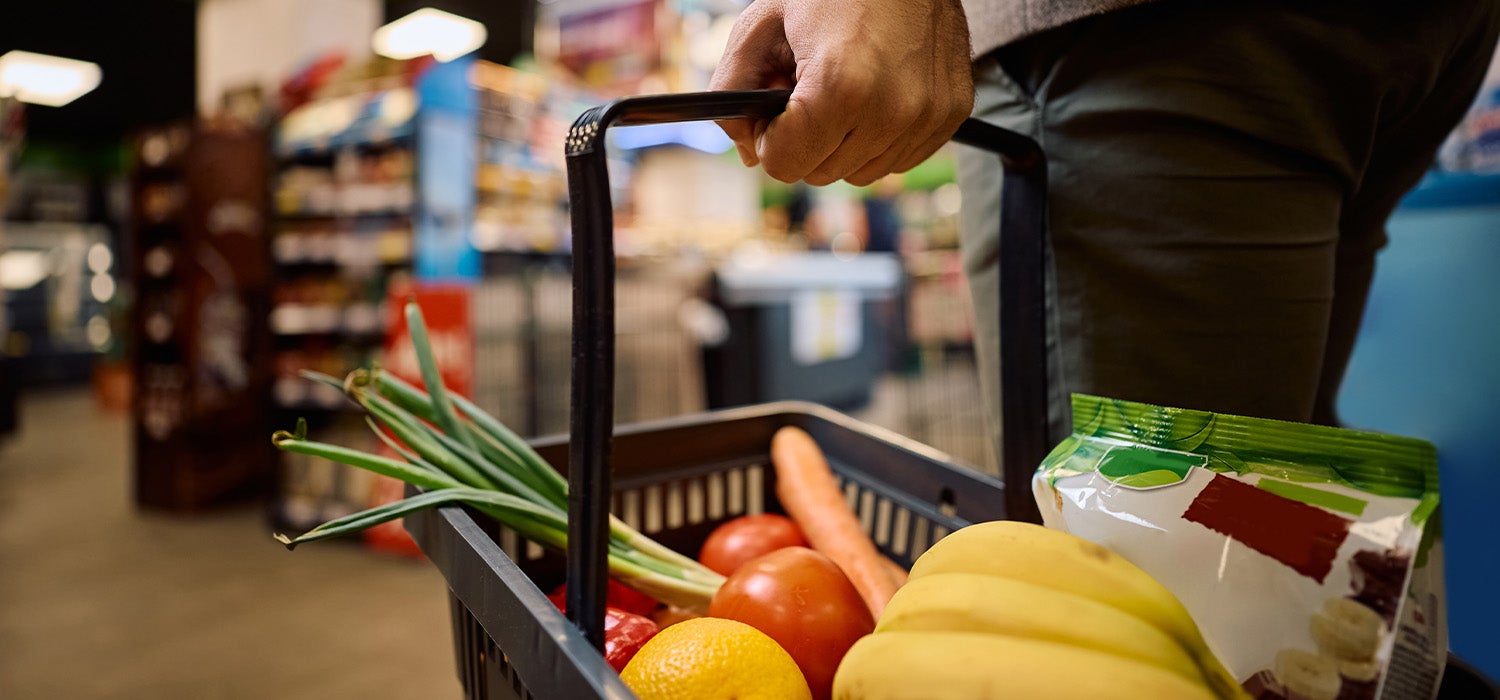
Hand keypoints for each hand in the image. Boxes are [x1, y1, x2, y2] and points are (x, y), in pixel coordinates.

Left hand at [708, 0, 973, 185]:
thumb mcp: (764, 22)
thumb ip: (734, 86)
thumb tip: (748, 148)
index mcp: (842, 84)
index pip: (784, 164)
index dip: (769, 135)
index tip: (777, 105)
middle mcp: (892, 109)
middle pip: (820, 173)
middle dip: (804, 139)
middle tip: (809, 90)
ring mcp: (928, 115)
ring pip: (859, 172)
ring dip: (842, 142)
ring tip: (845, 86)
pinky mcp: (952, 114)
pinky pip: (897, 158)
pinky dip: (878, 136)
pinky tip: (876, 93)